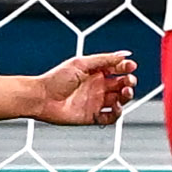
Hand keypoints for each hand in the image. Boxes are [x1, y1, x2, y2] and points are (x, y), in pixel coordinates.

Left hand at [0, 51, 139, 123]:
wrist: (41, 98)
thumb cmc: (56, 79)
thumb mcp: (81, 64)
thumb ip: (104, 60)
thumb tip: (124, 54)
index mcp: (95, 72)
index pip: (117, 69)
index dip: (126, 67)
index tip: (131, 66)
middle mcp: (97, 87)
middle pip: (121, 84)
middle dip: (129, 82)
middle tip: (128, 81)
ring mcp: (95, 102)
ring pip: (119, 100)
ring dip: (126, 97)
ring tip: (124, 93)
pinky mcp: (92, 116)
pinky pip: (110, 117)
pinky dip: (117, 113)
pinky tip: (115, 107)